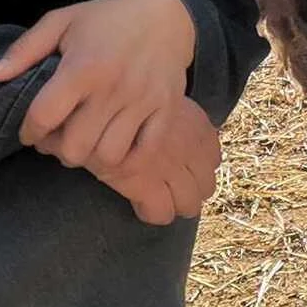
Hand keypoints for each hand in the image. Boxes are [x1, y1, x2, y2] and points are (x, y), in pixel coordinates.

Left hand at [0, 0, 195, 171]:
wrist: (167, 14)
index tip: (28, 131)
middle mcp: (113, 89)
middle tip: (56, 139)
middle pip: (75, 147)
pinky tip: (112, 149)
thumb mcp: (61, 22)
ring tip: (83, 144)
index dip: (28, 132)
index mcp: (82, 67)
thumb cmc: (106, 18)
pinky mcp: (165, 112)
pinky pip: (143, 155)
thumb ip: (24, 50)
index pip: (44, 117)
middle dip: (56, 150)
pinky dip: (124, 163)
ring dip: (89, 159)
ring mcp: (142, 103)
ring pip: (107, 158)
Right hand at [89, 93, 222, 225]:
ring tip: (157, 198)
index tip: (183, 167)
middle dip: (191, 191)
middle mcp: (189, 149)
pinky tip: (139, 203)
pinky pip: (160, 213)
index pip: (212, 158)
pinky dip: (153, 213)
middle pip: (206, 186)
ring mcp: (169, 168)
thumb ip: (175, 116)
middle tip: (170, 188)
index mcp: (196, 126)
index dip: (199, 168)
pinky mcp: (144, 183)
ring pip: (189, 205)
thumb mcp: (160, 96)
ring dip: (176, 204)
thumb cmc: (125, 93)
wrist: (93, 99)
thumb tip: (189, 132)